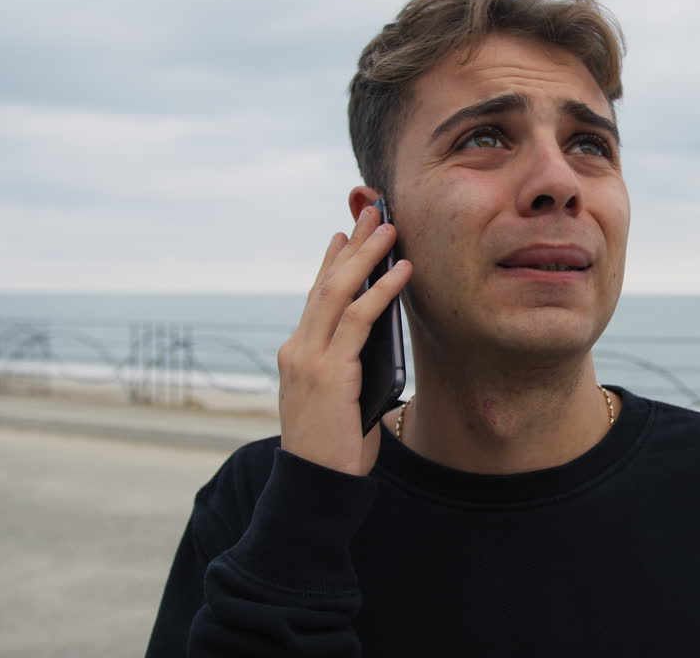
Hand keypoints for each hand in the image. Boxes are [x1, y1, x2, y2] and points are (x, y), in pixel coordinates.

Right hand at [276, 205, 411, 475]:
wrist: (314, 486)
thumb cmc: (334, 448)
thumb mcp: (342, 396)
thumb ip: (352, 364)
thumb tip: (382, 334)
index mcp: (298, 354)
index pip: (316, 297)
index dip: (330, 261)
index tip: (344, 234)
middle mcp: (298, 348)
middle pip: (326, 283)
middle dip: (351, 245)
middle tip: (372, 212)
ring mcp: (309, 358)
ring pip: (339, 292)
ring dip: (367, 255)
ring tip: (390, 228)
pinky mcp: (330, 372)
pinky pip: (360, 319)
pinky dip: (382, 290)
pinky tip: (401, 271)